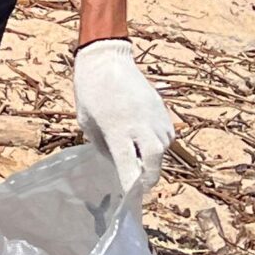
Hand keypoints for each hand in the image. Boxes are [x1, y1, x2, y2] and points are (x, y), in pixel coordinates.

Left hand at [74, 39, 173, 194]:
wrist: (106, 59)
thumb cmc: (90, 91)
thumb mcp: (88, 123)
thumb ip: (104, 145)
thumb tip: (118, 162)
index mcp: (117, 128)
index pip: (128, 164)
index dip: (130, 184)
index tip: (129, 195)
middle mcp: (139, 123)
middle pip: (154, 158)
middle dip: (150, 176)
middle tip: (142, 184)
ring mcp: (153, 115)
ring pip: (164, 146)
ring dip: (155, 159)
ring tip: (142, 160)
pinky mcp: (161, 108)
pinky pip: (167, 133)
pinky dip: (160, 143)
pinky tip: (147, 141)